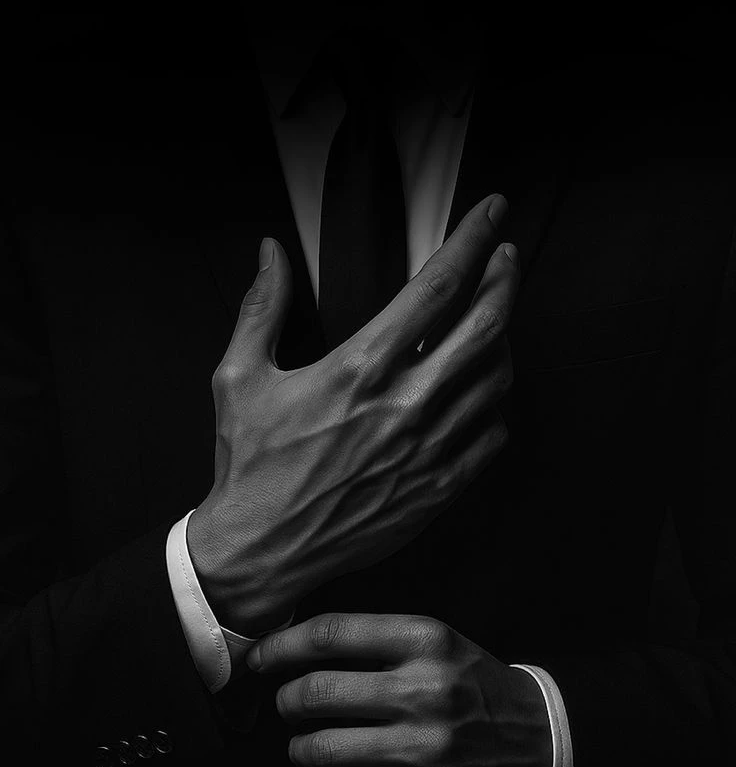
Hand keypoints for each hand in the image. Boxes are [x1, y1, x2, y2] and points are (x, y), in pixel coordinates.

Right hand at [187, 195, 517, 634]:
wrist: (261, 551)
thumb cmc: (249, 466)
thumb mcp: (239, 377)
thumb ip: (262, 308)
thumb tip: (271, 252)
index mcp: (359, 369)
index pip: (437, 287)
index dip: (473, 241)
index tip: (492, 215)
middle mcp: (404, 406)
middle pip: (485, 327)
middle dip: (506, 281)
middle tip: (508, 259)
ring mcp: (427, 450)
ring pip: (496, 381)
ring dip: (504, 341)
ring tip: (494, 323)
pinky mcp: (437, 490)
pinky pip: (491, 437)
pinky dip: (495, 406)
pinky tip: (482, 394)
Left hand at [247, 612, 551, 766]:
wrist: (538, 737)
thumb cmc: (470, 685)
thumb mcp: (437, 642)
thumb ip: (374, 640)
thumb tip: (291, 650)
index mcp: (426, 641)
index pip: (331, 635)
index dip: (280, 647)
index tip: (260, 660)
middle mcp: (426, 690)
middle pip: (315, 693)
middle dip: (285, 702)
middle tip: (288, 707)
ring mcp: (426, 748)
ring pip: (321, 749)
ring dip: (298, 748)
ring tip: (305, 745)